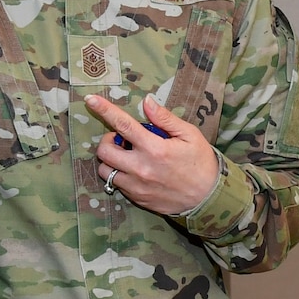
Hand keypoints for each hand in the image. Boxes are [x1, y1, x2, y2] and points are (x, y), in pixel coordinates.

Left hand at [87, 94, 219, 215]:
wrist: (208, 198)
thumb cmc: (201, 162)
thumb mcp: (190, 135)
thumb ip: (165, 118)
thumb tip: (147, 101)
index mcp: (154, 148)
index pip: (122, 125)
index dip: (104, 110)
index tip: (91, 100)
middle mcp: (141, 168)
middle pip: (104, 151)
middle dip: (107, 140)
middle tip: (122, 139)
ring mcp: (137, 186)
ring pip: (105, 170)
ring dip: (111, 160)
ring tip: (126, 156)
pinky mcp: (137, 198)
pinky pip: (117, 184)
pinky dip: (120, 174)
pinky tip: (136, 171)